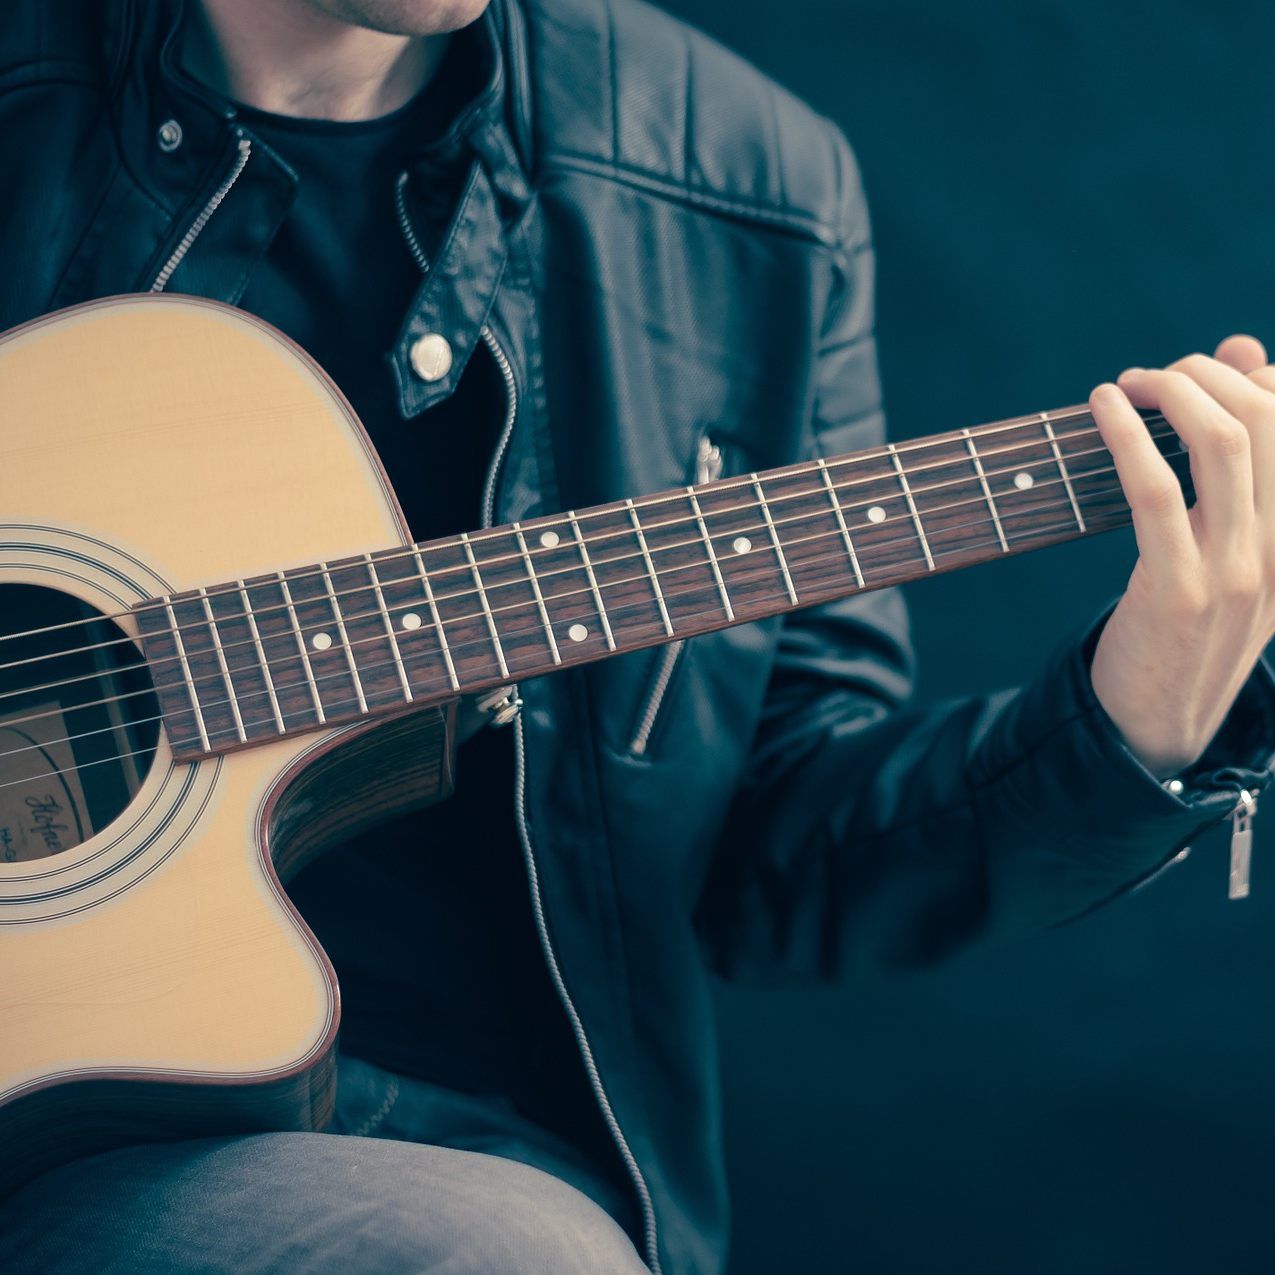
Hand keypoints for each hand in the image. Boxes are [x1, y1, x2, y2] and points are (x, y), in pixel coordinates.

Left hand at [1088, 335, 1274, 776]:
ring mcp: (1239, 570)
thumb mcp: (1233, 549)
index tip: (1213, 363)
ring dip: (1172, 390)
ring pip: (1223, 442)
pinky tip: (1101, 407)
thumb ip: (1241, 466)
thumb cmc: (1185, 628)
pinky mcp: (1180, 590)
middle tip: (1156, 376)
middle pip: (1266, 418)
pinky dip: (1126, 436)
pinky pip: (1158, 491)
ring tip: (1129, 383)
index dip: (1260, 375)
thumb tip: (1244, 354)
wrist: (1159, 724)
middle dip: (1207, 374)